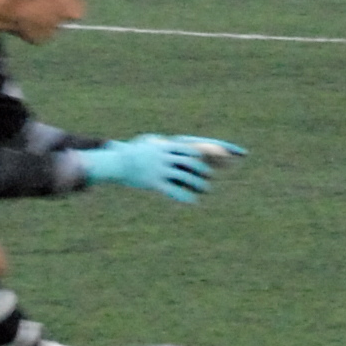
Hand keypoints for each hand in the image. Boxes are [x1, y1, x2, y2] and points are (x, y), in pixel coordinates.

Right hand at [76, 136, 245, 201]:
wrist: (117, 161)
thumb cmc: (136, 152)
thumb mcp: (153, 143)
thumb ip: (169, 145)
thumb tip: (184, 144)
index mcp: (168, 146)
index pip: (194, 148)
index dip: (211, 152)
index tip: (229, 156)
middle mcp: (166, 156)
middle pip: (192, 163)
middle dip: (204, 172)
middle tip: (210, 179)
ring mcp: (160, 169)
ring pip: (185, 177)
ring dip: (198, 185)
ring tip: (205, 190)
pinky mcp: (153, 182)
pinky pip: (173, 191)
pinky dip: (184, 196)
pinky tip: (193, 201)